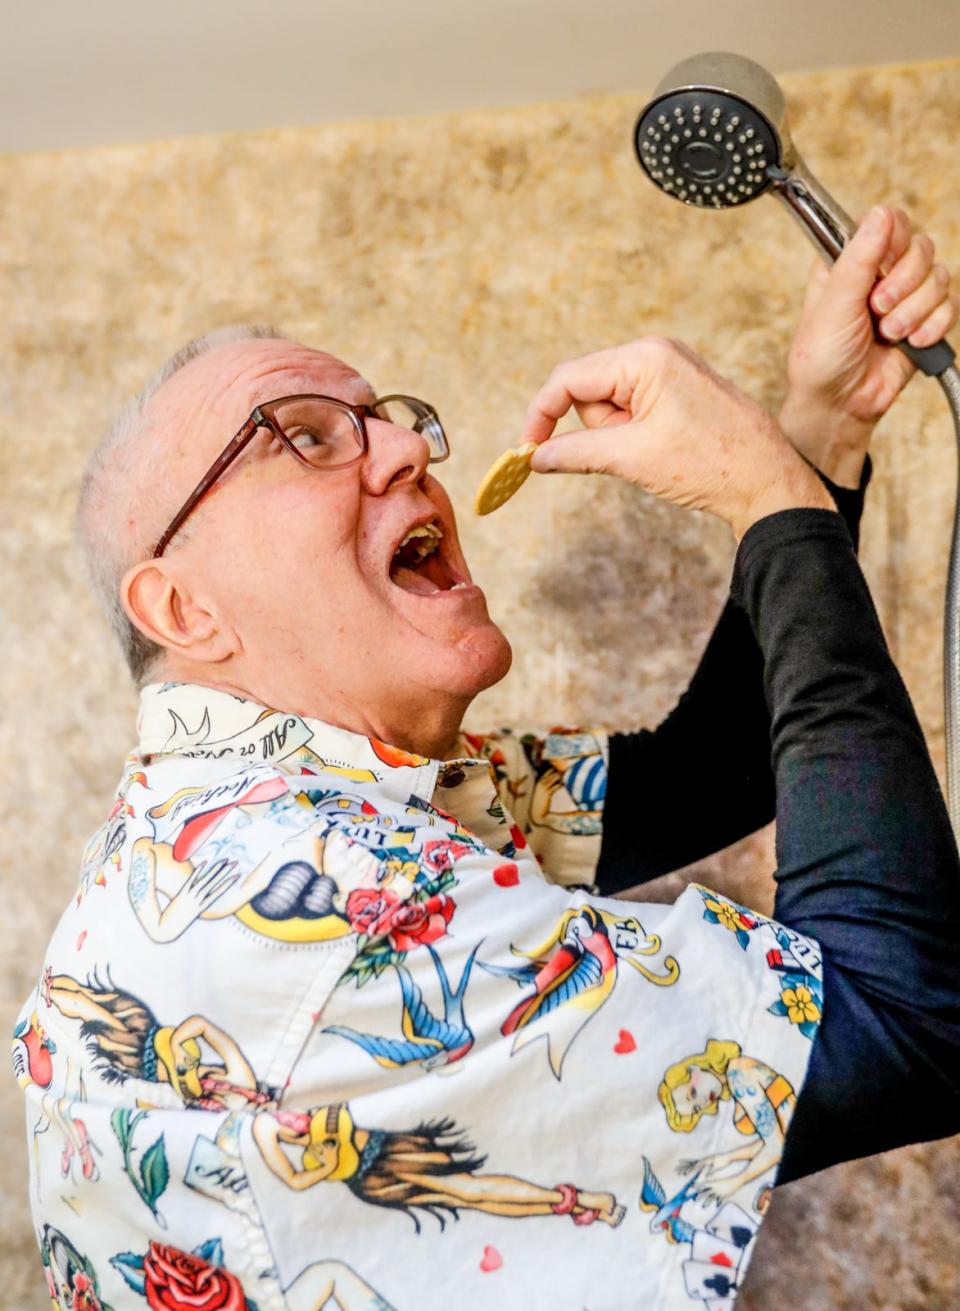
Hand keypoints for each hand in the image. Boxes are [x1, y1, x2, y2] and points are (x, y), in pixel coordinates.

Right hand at [521, 337, 834, 541]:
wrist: (768, 481)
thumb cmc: (710, 464)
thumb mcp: (631, 459)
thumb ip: (575, 452)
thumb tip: (536, 456)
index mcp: (644, 357)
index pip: (568, 378)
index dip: (541, 414)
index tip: (529, 451)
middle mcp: (655, 353)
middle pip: (587, 389)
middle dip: (596, 429)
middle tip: (630, 455)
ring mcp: (669, 369)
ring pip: (609, 404)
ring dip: (617, 435)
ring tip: (655, 455)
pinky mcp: (678, 389)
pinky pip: (633, 409)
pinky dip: (632, 435)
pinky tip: (662, 452)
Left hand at [779, 205, 956, 485]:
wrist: (839, 405)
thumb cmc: (821, 358)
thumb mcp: (833, 305)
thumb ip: (858, 259)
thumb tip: (880, 214)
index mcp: (850, 261)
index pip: (890, 223)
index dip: (894, 242)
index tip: (882, 267)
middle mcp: (879, 274)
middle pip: (921, 247)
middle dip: (904, 283)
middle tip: (878, 309)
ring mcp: (905, 297)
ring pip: (940, 277)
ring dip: (915, 310)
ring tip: (888, 334)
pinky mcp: (924, 321)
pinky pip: (950, 307)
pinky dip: (933, 327)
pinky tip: (910, 343)